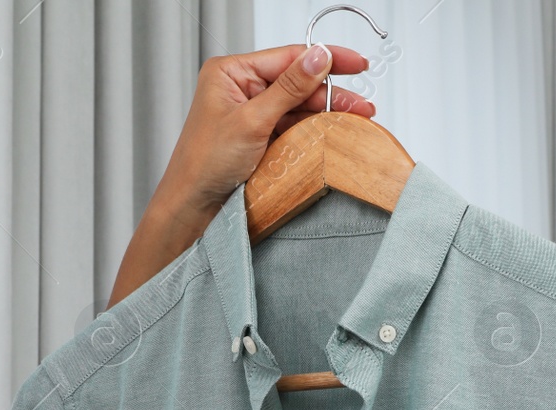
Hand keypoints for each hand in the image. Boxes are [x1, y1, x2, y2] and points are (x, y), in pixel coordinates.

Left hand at [109, 43, 376, 304]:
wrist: (192, 208)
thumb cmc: (203, 164)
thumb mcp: (252, 120)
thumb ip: (289, 87)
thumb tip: (319, 57)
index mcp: (230, 72)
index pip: (287, 56)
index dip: (325, 58)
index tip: (356, 62)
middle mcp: (240, 88)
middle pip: (297, 82)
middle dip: (331, 92)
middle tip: (363, 104)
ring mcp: (251, 114)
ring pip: (298, 106)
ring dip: (327, 112)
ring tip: (357, 119)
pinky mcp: (259, 137)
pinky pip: (293, 127)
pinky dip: (314, 130)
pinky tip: (334, 131)